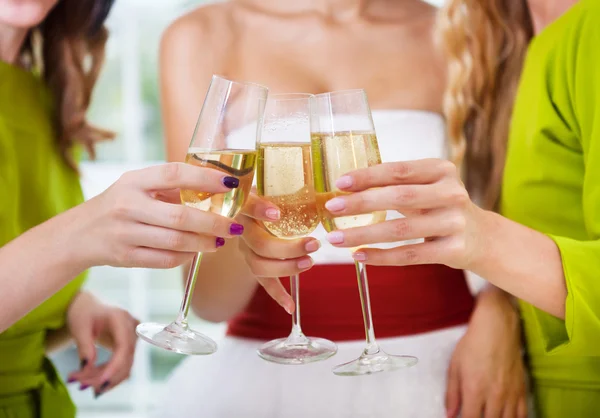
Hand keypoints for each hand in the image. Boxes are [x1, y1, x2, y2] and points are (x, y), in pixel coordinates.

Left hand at [65, 292, 138, 396]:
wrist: (88, 308)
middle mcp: (132, 328)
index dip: (114, 367)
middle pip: (125, 360)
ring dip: (104, 379)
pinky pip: (123, 366)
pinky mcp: (130, 347)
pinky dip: (107, 375)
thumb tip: (87, 369)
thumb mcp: (79, 327)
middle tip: (79, 384)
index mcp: (121, 318)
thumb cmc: (82, 313)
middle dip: (103, 376)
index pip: (124, 347)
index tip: (100, 383)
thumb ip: (84, 347)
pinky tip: (90, 380)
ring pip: (125, 367)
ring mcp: (133, 337)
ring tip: (80, 382)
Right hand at [72, 162, 244, 269]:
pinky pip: (165, 260)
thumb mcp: (137, 186)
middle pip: (180, 216)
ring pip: (176, 242)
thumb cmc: (119, 205)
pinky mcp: (125, 257)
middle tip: (234, 226)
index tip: (230, 184)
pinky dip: (186, 257)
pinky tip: (197, 252)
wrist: (79, 234)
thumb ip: (170, 187)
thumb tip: (216, 189)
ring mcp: (125, 233)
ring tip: (220, 241)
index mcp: (133, 181)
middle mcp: (128, 205)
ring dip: (204, 243)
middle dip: (214, 223)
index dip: (204, 178)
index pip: (174, 174)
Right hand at [235, 194, 320, 312]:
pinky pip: (263, 282)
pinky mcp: (253, 263)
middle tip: (315, 243)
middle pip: (259, 244)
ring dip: (286, 267)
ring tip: (310, 262)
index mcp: (245, 204)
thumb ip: (291, 186)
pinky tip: (291, 306)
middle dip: (288, 248)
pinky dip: (278, 294)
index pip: (246, 205)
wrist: (247, 208)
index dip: (259, 210)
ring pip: (259, 265)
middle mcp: (241, 228)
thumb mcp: (275, 184)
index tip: (276, 213)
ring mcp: (245, 249)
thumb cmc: (269, 191)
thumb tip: (329, 193)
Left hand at [322, 159, 483, 268]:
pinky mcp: (454, 250)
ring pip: (401, 230)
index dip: (368, 176)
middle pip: (399, 198)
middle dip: (361, 203)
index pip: (399, 171)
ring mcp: (454, 222)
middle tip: (332, 208)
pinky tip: (359, 256)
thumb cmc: (441, 207)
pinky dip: (381, 257)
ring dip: (363, 234)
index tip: (340, 183)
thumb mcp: (426, 188)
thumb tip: (346, 187)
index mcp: (442, 170)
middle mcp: (451, 193)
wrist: (483, 238)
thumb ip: (396, 184)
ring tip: (336, 238)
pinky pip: (411, 255)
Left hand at [446, 288, 527, 417]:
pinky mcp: (521, 390)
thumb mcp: (455, 366)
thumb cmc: (473, 345)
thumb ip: (452, 393)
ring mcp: (510, 394)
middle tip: (476, 415)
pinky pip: (522, 414)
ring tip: (490, 415)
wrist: (497, 328)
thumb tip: (450, 414)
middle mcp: (494, 396)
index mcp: (474, 390)